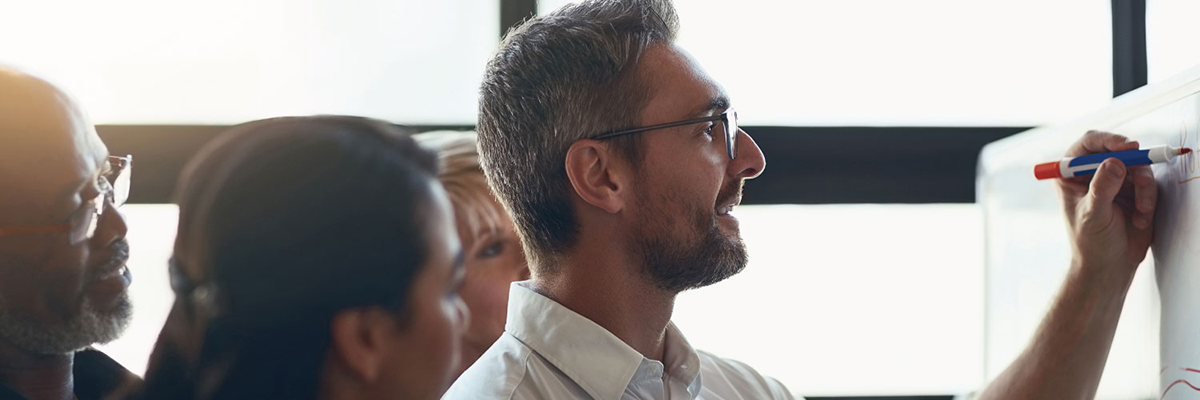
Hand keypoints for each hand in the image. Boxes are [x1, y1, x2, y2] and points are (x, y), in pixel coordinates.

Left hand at [1058, 131, 1155, 278]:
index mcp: (1071, 174)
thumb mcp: (1093, 215)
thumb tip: (1115, 163)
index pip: (1088, 144)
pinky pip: (1149, 183)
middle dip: (1134, 163)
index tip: (1127, 147)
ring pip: (1138, 166)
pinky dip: (1149, 199)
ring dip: (1144, 188)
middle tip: (1142, 175)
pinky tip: (1140, 219)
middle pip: (1118, 150)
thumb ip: (1103, 189)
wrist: (1110, 264)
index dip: (1108, 141)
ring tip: (1140, 211)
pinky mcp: (1134, 190)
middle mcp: (1093, 172)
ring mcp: (1115, 180)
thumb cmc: (1091, 242)